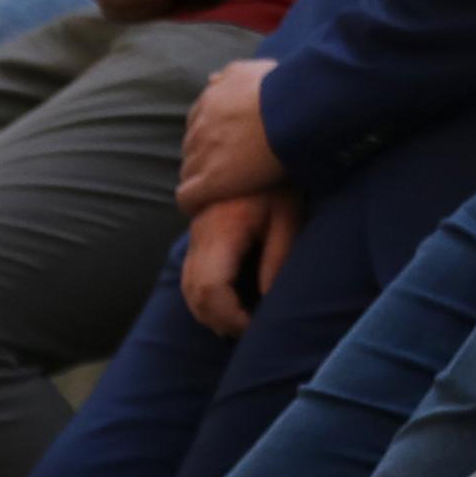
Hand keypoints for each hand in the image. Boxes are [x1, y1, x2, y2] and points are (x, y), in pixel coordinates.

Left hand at [175, 59, 283, 209]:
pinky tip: (205, 208)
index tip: (227, 147)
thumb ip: (230, 76)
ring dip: (202, 180)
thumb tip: (213, 79)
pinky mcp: (211, 180)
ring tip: (221, 191)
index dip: (212, 138)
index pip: (198, 124)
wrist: (292, 108)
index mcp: (210, 101)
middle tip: (230, 169)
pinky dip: (194, 202)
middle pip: (192, 148)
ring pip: (189, 172)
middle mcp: (201, 125)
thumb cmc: (284, 88)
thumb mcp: (253, 70)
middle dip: (206, 158)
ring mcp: (203, 153)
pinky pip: (188, 197)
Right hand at [179, 186, 303, 336]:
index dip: (229, 315)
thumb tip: (267, 301)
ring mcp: (196, 234)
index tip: (254, 325)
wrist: (259, 144)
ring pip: (187, 286)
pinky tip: (228, 305)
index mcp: (222, 231)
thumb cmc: (280, 182)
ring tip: (238, 325)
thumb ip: (277, 259)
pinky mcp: (199, 233)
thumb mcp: (288, 218)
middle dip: (218, 320)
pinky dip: (204, 297)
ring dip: (208, 312)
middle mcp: (201, 235)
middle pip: (193, 293)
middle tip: (247, 332)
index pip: (211, 287)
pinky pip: (190, 274)